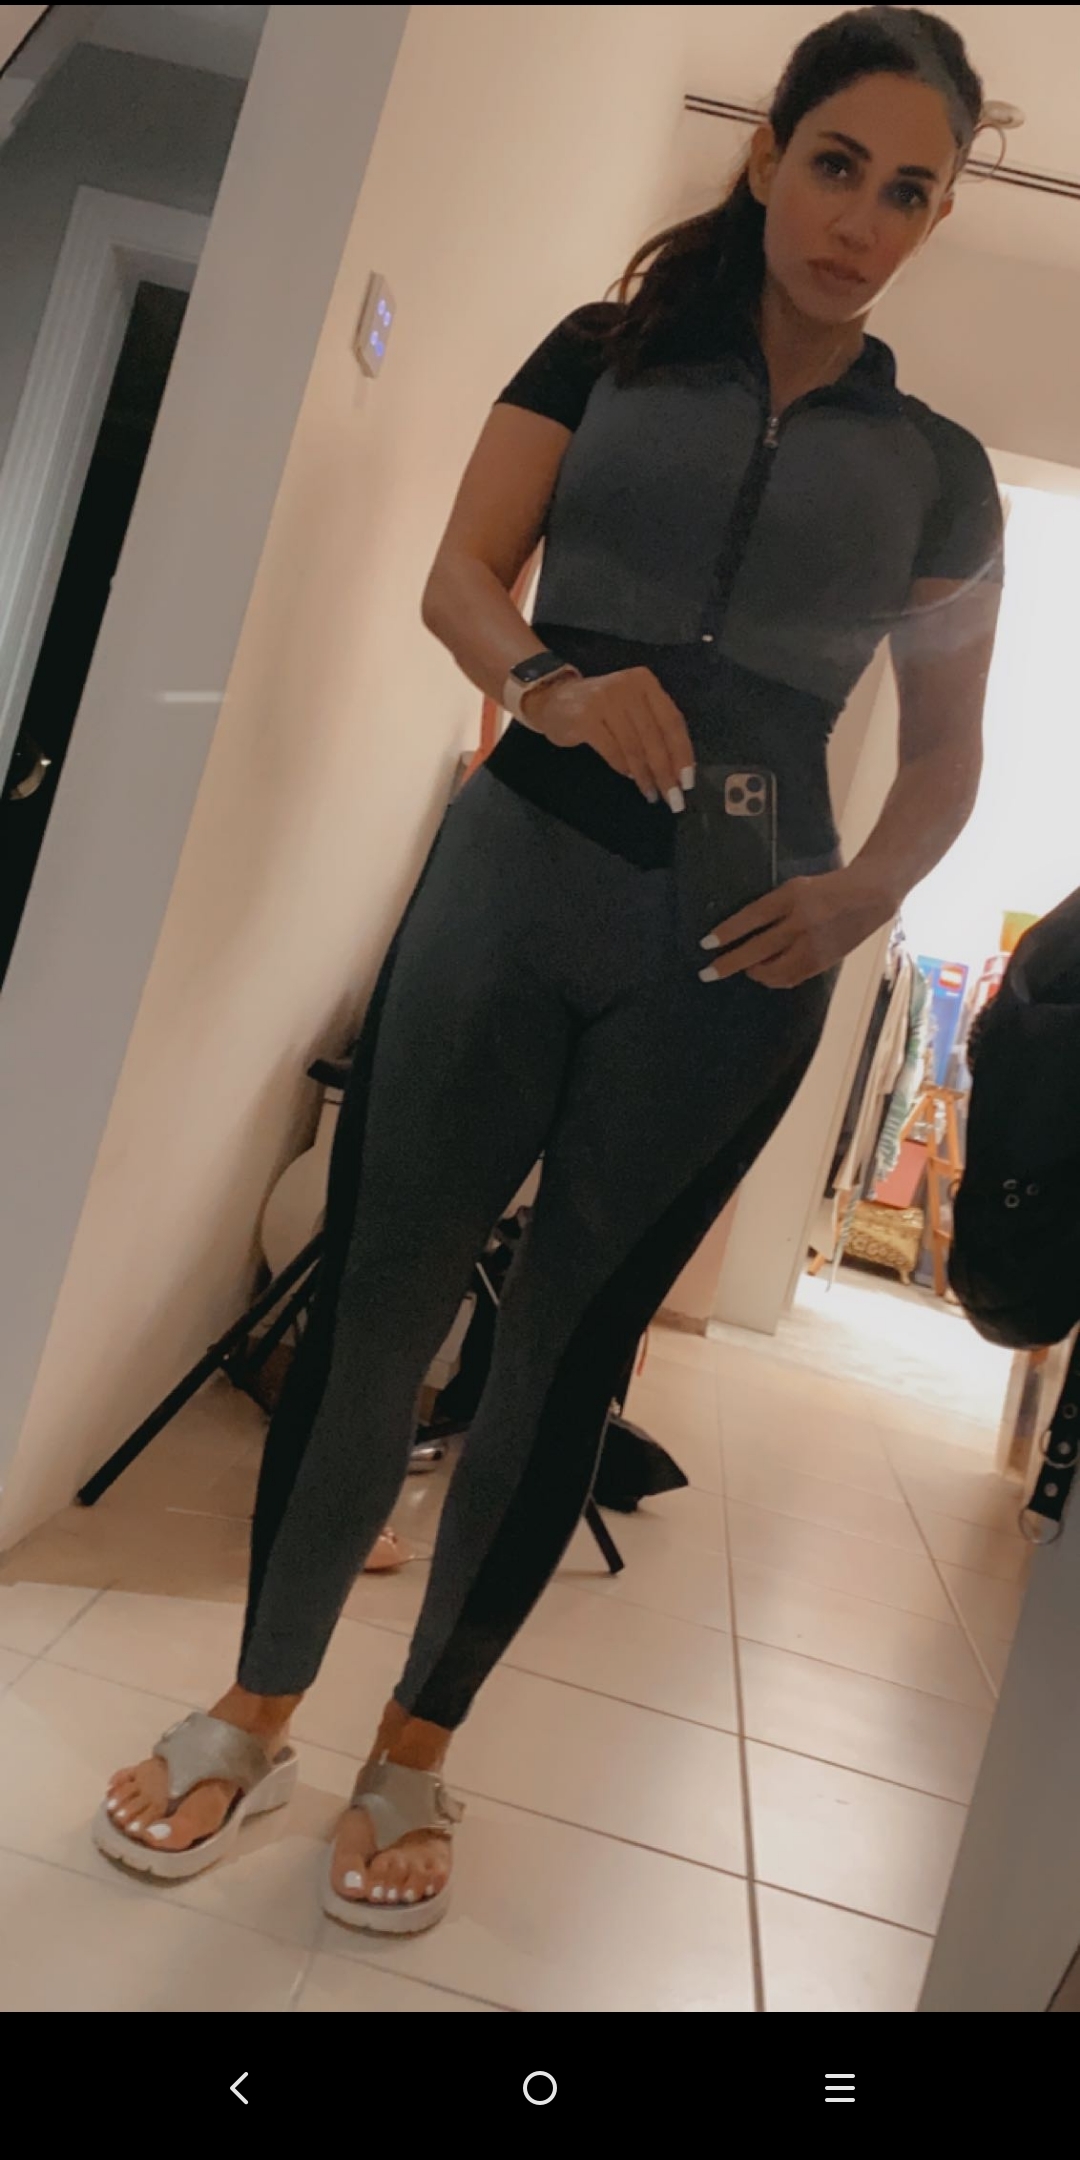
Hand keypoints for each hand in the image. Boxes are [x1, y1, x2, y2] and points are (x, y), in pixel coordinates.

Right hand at [523, 666, 695, 809]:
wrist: (554, 698)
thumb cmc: (602, 707)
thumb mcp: (633, 707)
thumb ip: (655, 728)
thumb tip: (677, 770)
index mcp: (645, 682)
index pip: (672, 721)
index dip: (682, 753)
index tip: (688, 781)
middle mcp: (627, 687)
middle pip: (654, 737)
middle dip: (666, 772)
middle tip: (674, 798)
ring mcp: (605, 701)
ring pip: (634, 747)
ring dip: (645, 775)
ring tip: (652, 794)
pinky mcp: (585, 719)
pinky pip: (612, 751)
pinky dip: (623, 768)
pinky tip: (631, 778)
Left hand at [699, 869, 892, 988]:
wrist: (872, 895)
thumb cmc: (827, 887)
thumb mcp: (796, 887)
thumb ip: (773, 908)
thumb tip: (742, 933)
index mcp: (793, 896)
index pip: (752, 917)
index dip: (727, 932)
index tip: (705, 943)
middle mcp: (802, 922)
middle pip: (757, 950)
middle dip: (728, 964)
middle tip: (707, 973)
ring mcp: (814, 945)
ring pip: (774, 971)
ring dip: (753, 973)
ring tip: (745, 969)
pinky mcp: (824, 961)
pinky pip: (791, 977)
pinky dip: (774, 978)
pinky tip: (767, 973)